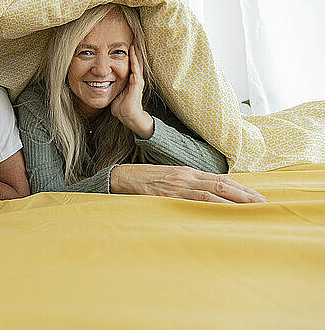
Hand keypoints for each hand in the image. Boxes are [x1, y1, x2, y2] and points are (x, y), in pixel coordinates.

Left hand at [110, 44, 153, 138]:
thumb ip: (110, 86)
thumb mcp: (114, 93)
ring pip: (137, 62)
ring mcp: (137, 80)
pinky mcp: (137, 83)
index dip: (129, 54)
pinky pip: (136, 69)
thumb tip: (100, 83)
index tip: (126, 44)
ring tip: (134, 41)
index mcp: (131, 79)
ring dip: (135, 52)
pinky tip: (133, 52)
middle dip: (134, 50)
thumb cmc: (121, 107)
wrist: (128, 116)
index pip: (130, 64)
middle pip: (135, 60)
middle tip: (133, 37)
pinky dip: (134, 60)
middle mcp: (136, 78)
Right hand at [111, 164, 268, 202]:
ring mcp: (177, 185)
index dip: (241, 189)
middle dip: (245, 195)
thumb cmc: (143, 181)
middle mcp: (186, 176)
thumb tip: (207, 198)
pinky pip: (194, 200)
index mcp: (187, 172)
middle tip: (264, 204)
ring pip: (212, 192)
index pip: (220, 180)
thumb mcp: (168, 179)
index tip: (258, 198)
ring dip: (235, 201)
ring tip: (252, 209)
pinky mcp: (168, 194)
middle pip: (222, 184)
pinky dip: (212, 206)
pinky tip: (225, 213)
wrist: (120, 178)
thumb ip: (186, 186)